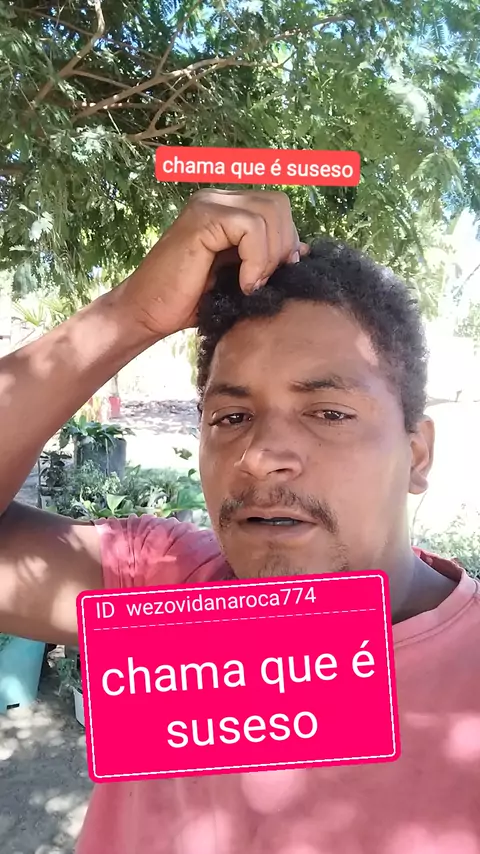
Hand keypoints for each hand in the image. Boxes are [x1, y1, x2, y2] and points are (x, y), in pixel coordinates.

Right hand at [121, 188, 308, 338]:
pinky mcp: (202, 218)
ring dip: (270, 256)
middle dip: (282, 246)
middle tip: (264, 281)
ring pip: (270, 213)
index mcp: (227, 209)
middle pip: (279, 205)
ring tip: (251, 285)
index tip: (275, 276)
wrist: (148, 313)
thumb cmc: (191, 303)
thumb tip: (304, 250)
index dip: (286, 241)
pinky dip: (256, 259)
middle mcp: (218, 198)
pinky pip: (251, 227)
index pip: (278, 208)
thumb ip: (267, 259)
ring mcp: (209, 204)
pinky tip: (244, 284)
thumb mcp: (241, 278)